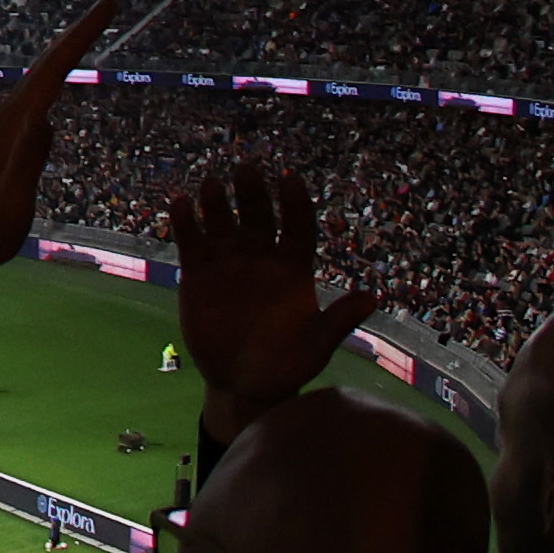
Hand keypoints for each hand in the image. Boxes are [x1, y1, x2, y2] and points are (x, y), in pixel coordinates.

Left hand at [0, 3, 113, 314]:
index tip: (108, 7)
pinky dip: (52, 79)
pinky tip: (54, 86)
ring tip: (87, 32)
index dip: (82, 36)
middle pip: (45, 64)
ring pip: (38, 78)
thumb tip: (45, 118)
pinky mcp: (5, 142)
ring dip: (63, 52)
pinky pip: (34, 97)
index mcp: (13, 124)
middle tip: (109, 4)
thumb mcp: (13, 198)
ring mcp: (3, 128)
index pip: (53, 69)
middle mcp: (6, 118)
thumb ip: (27, 159)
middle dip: (77, 33)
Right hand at [160, 153, 372, 421]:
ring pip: (223, 223)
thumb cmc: (287, 365)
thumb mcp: (316, 347)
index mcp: (294, 268)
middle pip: (259, 216)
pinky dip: (186, 223)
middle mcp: (262, 257)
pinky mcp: (199, 273)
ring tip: (211, 184)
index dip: (295, 204)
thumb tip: (373, 297)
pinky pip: (192, 242)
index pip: (298, 227)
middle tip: (246, 169)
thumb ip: (338, 320)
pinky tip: (180, 204)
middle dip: (253, 193)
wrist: (242, 383)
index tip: (290, 179)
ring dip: (217, 202)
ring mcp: (229, 262)